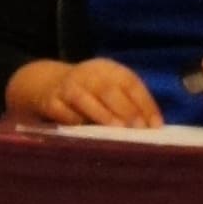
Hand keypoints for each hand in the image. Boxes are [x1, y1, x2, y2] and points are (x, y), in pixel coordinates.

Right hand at [35, 56, 163, 130]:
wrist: (45, 82)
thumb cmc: (88, 90)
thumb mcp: (107, 87)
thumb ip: (127, 102)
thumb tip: (152, 126)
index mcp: (107, 69)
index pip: (130, 83)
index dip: (145, 103)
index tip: (156, 125)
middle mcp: (88, 74)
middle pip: (108, 89)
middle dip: (126, 110)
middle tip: (139, 129)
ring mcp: (67, 87)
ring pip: (84, 99)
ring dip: (102, 115)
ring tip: (117, 131)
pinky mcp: (50, 101)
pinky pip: (64, 113)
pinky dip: (75, 122)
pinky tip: (87, 133)